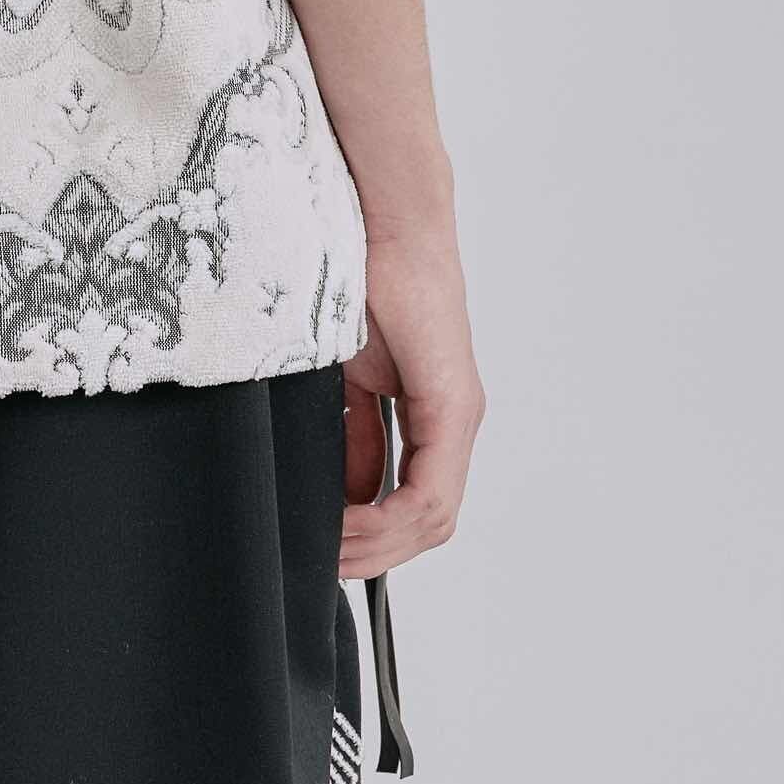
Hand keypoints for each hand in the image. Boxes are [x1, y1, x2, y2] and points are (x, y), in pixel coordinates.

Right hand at [337, 223, 479, 579]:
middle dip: (374, 553)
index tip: (328, 549)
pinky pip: (431, 488)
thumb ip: (349, 435)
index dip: (374, 542)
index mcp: (431, 416)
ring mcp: (458, 413)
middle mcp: (453, 420)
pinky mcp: (451, 402)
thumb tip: (336, 492)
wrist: (380, 223)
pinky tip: (350, 518)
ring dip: (379, 543)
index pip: (414, 507)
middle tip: (325, 560)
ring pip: (432, 516)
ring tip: (332, 546)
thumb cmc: (354, 281)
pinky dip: (389, 516)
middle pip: (427, 525)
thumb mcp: (342, 381)